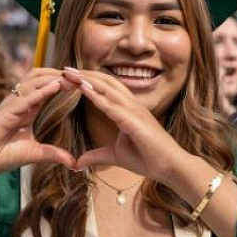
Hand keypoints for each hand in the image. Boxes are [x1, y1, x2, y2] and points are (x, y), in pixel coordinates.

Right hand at [0, 68, 77, 183]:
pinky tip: (56, 86)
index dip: (65, 82)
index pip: (48, 86)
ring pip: (34, 81)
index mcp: (27, 107)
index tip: (84, 82)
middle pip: (41, 76)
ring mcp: (11, 104)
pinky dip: (41, 90)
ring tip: (74, 77)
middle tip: (84, 75)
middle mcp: (19, 101)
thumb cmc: (1, 155)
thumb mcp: (34, 153)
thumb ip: (53, 154)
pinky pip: (25, 97)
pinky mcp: (4, 112)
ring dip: (55, 77)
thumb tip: (73, 162)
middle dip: (62, 74)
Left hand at [63, 68, 186, 182]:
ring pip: (108, 89)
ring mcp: (135, 111)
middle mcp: (132, 106)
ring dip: (87, 80)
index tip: (69, 78)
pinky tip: (83, 89)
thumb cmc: (149, 159)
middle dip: (84, 75)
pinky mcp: (135, 121)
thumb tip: (77, 164)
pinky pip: (112, 105)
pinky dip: (97, 96)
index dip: (88, 81)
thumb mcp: (115, 156)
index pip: (105, 89)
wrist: (171, 168)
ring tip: (70, 73)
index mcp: (128, 110)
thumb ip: (96, 156)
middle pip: (105, 82)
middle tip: (65, 69)